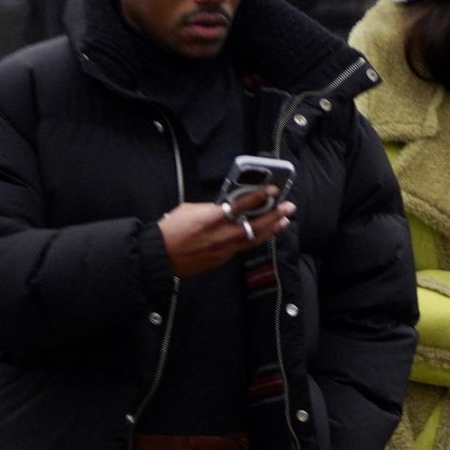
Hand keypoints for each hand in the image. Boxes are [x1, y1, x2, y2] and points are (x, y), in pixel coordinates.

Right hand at [158, 199, 293, 278]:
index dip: (259, 197)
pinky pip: (242, 247)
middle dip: (275, 216)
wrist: (160, 255)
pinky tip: (264, 234)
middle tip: (289, 208)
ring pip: (253, 239)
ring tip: (284, 222)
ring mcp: (223, 250)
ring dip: (271, 230)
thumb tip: (227, 207)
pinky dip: (255, 239)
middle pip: (255, 226)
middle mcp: (221, 236)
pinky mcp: (221, 259)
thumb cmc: (171, 229)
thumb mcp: (190, 209)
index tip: (273, 190)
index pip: (241, 206)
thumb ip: (212, 208)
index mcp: (211, 219)